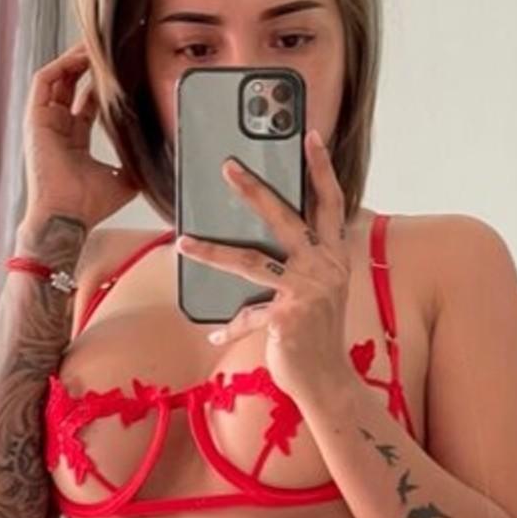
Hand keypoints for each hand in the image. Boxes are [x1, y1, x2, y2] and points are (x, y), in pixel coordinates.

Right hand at [23, 41, 140, 231]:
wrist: (67, 218)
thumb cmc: (88, 207)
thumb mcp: (124, 179)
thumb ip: (136, 162)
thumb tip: (161, 155)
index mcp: (75, 140)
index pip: (88, 101)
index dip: (103, 83)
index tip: (122, 69)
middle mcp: (58, 128)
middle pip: (71, 84)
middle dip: (88, 63)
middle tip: (108, 47)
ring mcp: (45, 123)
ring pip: (57, 78)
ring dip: (75, 58)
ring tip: (95, 44)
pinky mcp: (35, 119)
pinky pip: (44, 81)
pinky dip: (61, 65)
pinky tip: (80, 56)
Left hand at [177, 130, 351, 394]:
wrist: (328, 382)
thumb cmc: (316, 335)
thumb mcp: (317, 292)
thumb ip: (300, 263)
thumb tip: (257, 239)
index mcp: (334, 256)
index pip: (331, 203)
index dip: (322, 169)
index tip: (310, 136)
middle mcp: (324, 268)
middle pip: (285, 218)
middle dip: (254, 190)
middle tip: (227, 166)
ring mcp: (306, 292)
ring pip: (251, 261)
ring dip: (212, 251)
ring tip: (182, 242)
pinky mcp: (287, 319)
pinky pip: (247, 315)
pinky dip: (230, 326)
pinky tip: (213, 332)